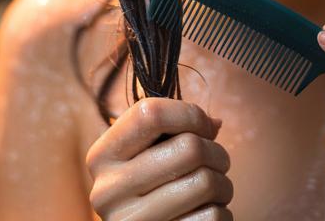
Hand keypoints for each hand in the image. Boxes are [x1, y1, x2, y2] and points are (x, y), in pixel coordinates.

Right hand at [85, 97, 233, 220]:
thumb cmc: (151, 188)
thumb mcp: (145, 156)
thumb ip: (172, 132)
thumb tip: (213, 124)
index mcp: (101, 157)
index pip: (150, 114)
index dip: (190, 114)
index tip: (204, 128)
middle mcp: (108, 191)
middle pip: (190, 148)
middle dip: (216, 152)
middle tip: (216, 163)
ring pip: (206, 182)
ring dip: (222, 184)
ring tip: (212, 190)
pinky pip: (213, 215)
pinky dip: (221, 211)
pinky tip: (204, 213)